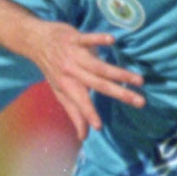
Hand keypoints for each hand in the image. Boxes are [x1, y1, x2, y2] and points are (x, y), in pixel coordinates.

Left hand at [26, 21, 143, 135]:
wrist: (36, 40)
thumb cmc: (51, 69)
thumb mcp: (59, 91)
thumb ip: (74, 112)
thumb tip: (83, 136)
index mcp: (67, 85)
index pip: (80, 102)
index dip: (88, 114)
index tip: (98, 127)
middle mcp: (71, 72)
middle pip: (99, 84)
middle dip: (120, 93)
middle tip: (140, 102)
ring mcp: (73, 55)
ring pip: (99, 66)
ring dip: (120, 73)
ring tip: (139, 80)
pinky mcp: (74, 38)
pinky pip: (88, 39)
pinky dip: (99, 39)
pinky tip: (111, 40)